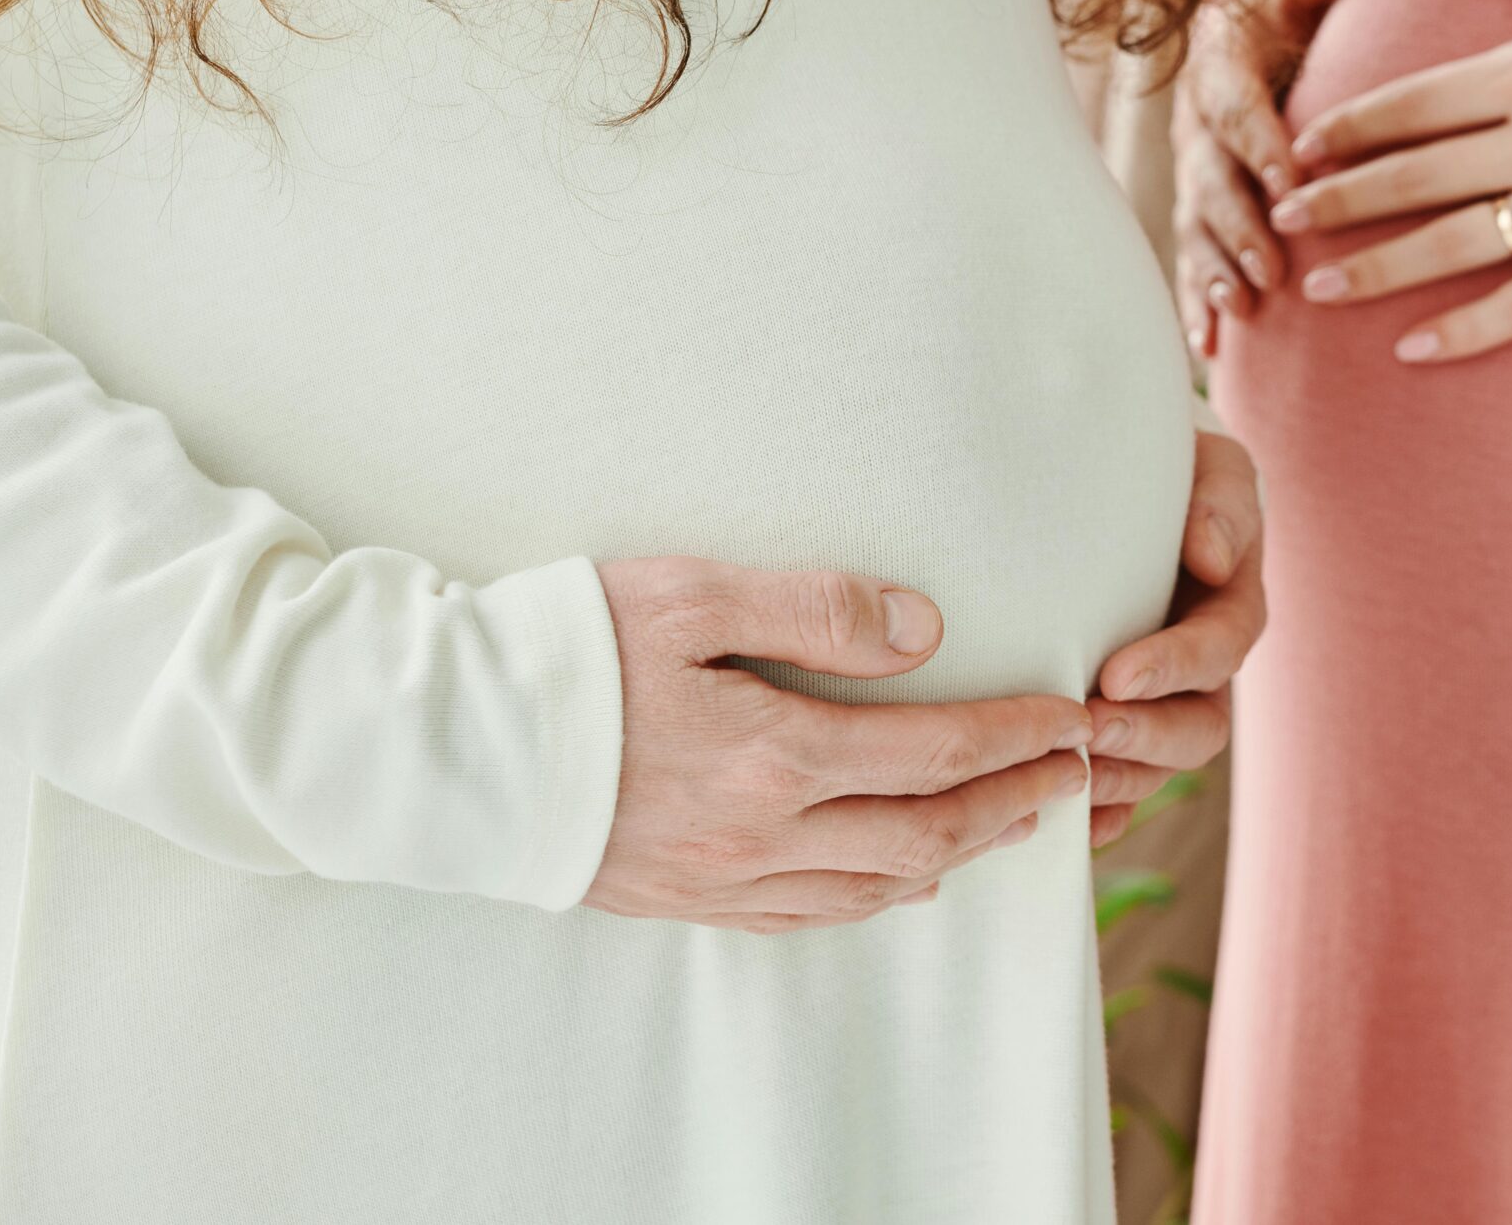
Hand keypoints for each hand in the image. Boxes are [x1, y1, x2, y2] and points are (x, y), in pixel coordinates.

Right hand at [583, 558, 1092, 935]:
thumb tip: (925, 628)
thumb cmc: (561, 652)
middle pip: (924, 831)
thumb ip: (814, 607)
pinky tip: (903, 880)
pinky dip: (878, 897)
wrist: (437, 751)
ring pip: (875, 885)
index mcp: (773, 755)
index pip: (932, 753)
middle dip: (1011, 800)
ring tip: (1013, 819)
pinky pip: (809, 915)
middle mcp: (760, 833)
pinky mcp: (682, 899)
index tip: (1073, 718)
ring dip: (958, 852)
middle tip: (1074, 771)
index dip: (1014, 737)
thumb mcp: (688, 596)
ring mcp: (722, 878)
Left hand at [1083, 430, 1263, 846]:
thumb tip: (1212, 557)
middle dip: (1145, 736)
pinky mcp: (1122, 727)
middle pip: (1197, 730)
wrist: (1120, 484)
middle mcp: (1202, 672)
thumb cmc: (1174, 473)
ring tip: (1065, 774)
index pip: (1218, 652)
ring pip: (1158, 768)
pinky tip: (1071, 826)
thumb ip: (1223, 503)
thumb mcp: (1212, 468)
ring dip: (1119, 777)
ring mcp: (1164, 706)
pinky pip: (1122, 791)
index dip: (1174, 669)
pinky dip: (1102, 815)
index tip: (1117, 675)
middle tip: (1087, 730)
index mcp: (1230, 610)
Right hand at [1173, 0, 1368, 355]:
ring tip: (1242, 310)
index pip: (1241, 110)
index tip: (1296, 179)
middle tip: (1271, 270)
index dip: (1263, 145)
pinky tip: (1207, 346)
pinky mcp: (1198, 208)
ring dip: (1217, 271)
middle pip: (1213, 182)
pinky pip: (1192, 259)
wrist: (1248, 23)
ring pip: (1198, 228)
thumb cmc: (1289, 3)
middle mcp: (1198, 125)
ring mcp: (1194, 173)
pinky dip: (1196, 302)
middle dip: (1240, 228)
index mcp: (1221, 68)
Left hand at [1273, 0, 1511, 362]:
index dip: (1351, 125)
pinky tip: (1413, 349)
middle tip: (1277, 218)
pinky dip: (1466, 331)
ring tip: (1317, 288)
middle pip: (1414, 175)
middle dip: (1337, 198)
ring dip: (1378, 267)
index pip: (1416, 100)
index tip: (1302, 143)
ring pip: (1451, 243)